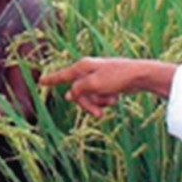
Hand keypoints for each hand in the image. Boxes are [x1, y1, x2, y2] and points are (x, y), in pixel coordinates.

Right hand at [40, 57, 175, 117]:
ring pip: (89, 96)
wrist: (140, 76)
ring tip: (112, 100)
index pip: (62, 75)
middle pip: (77, 92)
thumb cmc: (117, 77)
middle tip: (98, 114)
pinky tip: (116, 97)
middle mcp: (88, 71)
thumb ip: (79, 90)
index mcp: (82, 67)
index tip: (41, 82)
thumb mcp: (94, 85)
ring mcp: (98, 77)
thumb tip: (69, 95)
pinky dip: (106, 100)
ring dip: (99, 103)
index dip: (51, 80)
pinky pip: (100, 96)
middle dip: (87, 104)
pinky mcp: (107, 83)